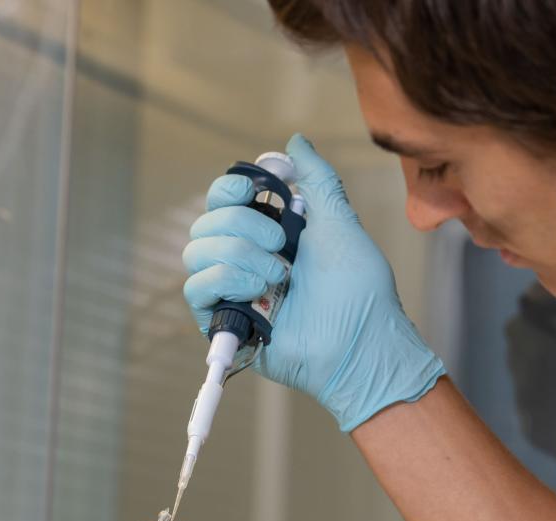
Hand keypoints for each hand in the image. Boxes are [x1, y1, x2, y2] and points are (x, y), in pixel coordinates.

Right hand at [182, 133, 444, 431]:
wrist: (360, 343)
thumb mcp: (339, 223)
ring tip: (278, 277)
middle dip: (244, 226)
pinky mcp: (225, 322)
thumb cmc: (358, 290)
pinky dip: (223, 279)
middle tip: (283, 246)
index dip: (228, 189)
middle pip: (205, 222)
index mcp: (267, 234)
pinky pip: (195, 288)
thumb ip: (317, 179)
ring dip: (237, 255)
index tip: (252, 190)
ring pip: (195, 252)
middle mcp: (245, 260)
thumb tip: (295, 141)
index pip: (222, 201)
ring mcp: (233, 291)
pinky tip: (259, 292)